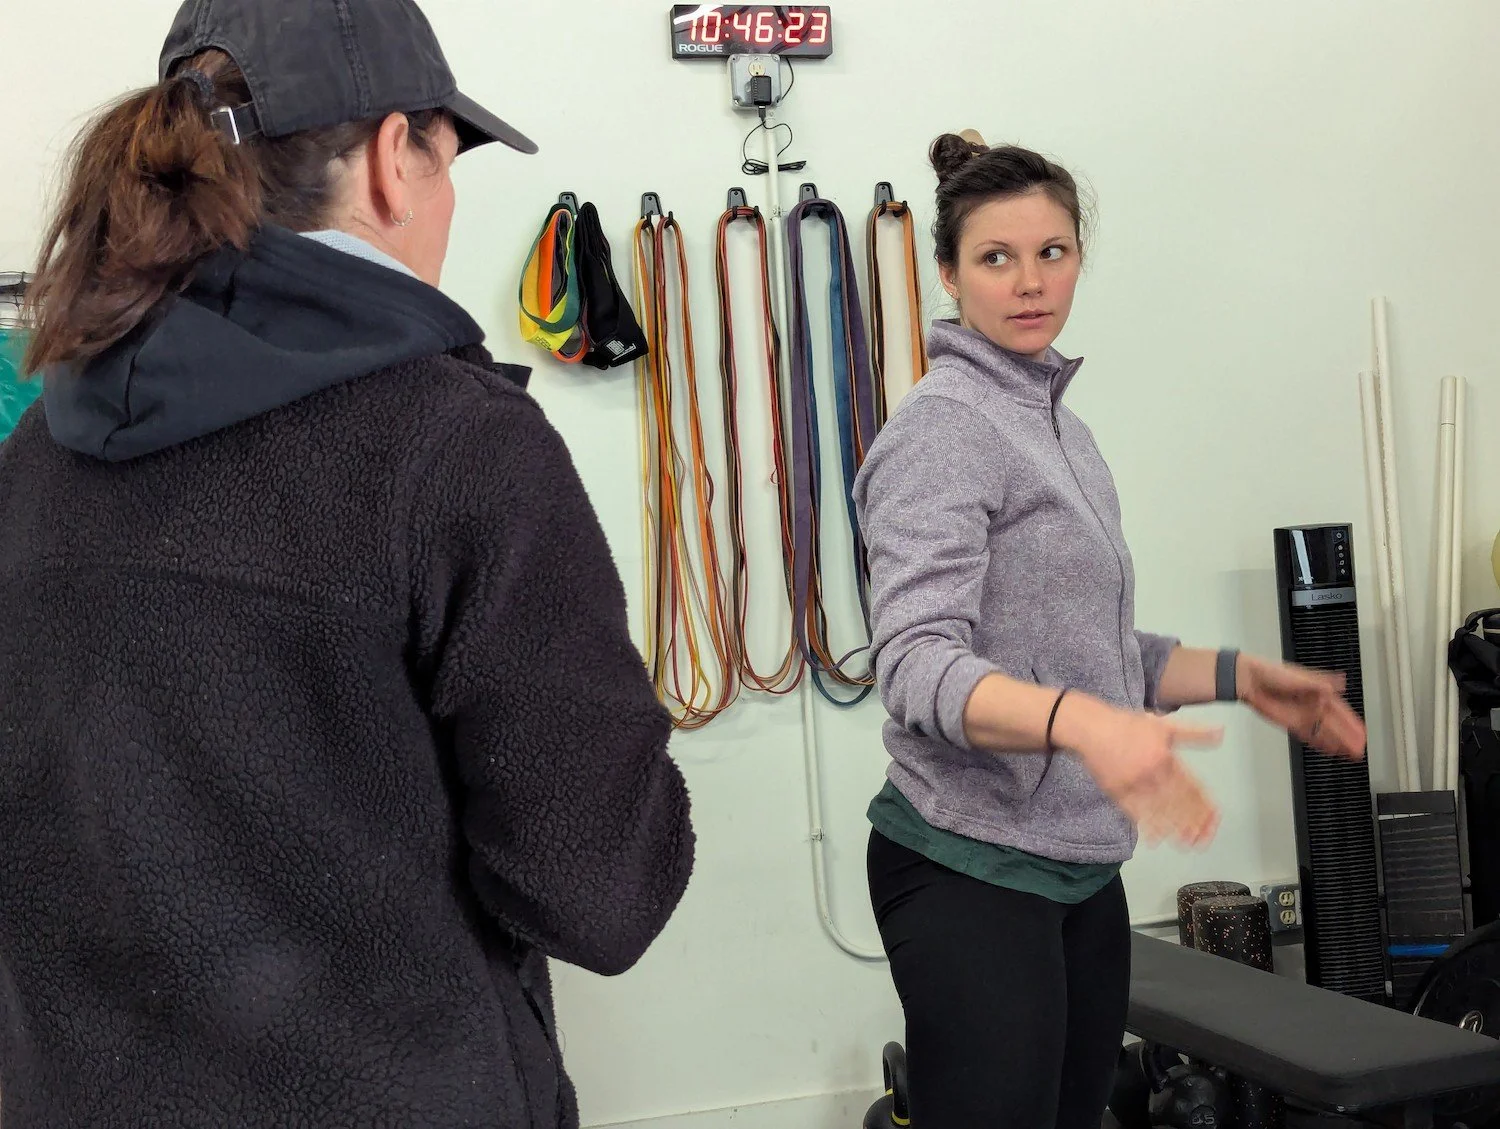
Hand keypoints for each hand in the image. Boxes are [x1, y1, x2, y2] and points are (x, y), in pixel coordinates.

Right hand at [1058, 698, 1222, 849]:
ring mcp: (1135, 785)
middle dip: (1193, 822)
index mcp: (1168, 758)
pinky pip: (1135, 814)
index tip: (1214, 819)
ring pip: (1159, 811)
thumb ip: (1194, 733)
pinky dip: (1147, 826)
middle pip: (1179, 803)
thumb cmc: (1127, 725)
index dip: (1204, 804)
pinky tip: (1157, 838)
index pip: (1192, 786)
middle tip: (1203, 837)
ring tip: (1186, 843)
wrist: (1091, 728)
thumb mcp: (1165, 725)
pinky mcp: (1117, 793)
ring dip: (1174, 828)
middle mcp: (1153, 773)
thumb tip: (1220, 733)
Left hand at [1238, 656, 1366, 760]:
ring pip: (1323, 732)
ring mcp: (1302, 715)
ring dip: (1337, 743)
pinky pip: (1308, 736)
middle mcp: (1313, 705)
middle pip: (1334, 724)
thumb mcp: (1301, 676)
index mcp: (1319, 692)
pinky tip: (1330, 750)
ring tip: (1349, 754)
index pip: (1340, 711)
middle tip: (1359, 749)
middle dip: (1347, 737)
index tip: (1362, 734)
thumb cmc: (1273, 672)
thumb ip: (1320, 684)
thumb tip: (1340, 684)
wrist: (1250, 680)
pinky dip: (1319, 743)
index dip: (1351, 723)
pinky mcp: (1290, 723)